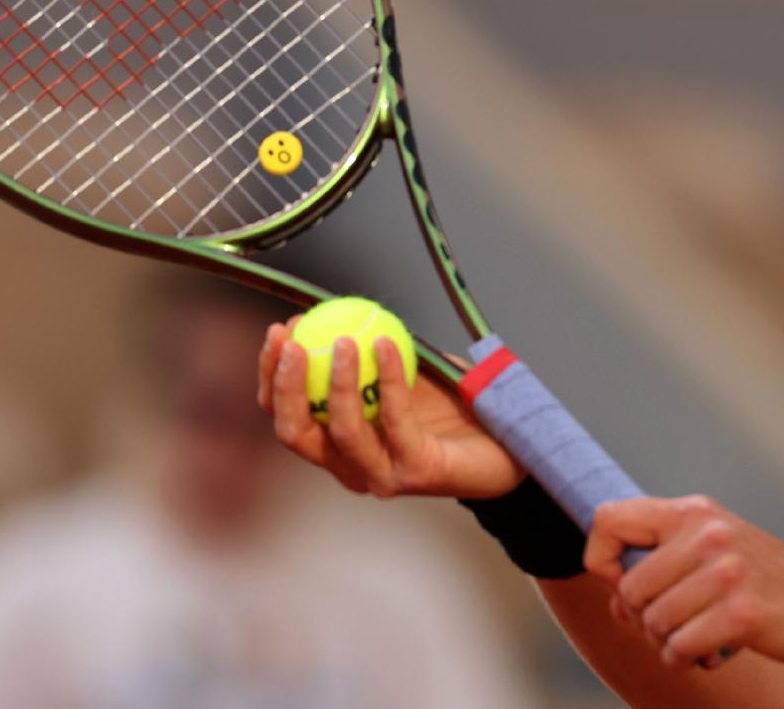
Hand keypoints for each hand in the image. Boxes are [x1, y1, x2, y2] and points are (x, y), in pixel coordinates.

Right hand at [257, 318, 524, 498]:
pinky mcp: (414, 473)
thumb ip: (366, 351)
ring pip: (340, 431)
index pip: (288, 416)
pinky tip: (385, 345)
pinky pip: (393, 418)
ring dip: (335, 381)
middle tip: (290, 339)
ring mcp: (380, 475)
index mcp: (338, 445)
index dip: (273, 376)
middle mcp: (350, 467)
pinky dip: (387, 378)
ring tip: (343, 340)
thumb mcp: (402, 370)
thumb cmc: (453, 406)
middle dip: (284, 384)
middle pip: (295, 431)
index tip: (279, 332)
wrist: (509, 442)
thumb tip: (331, 309)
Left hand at [584, 495, 783, 670]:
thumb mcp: (712, 547)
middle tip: (676, 624)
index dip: (600, 560)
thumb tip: (612, 592)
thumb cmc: (760, 580)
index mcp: (693, 513)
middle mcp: (707, 534)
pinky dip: (687, 660)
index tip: (624, 585)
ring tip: (699, 636)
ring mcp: (726, 572)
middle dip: (643, 620)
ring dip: (669, 644)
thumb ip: (662, 555)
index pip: (608, 520)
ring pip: (653, 623)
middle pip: (628, 590)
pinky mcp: (742, 612)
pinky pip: (679, 648)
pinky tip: (712, 653)